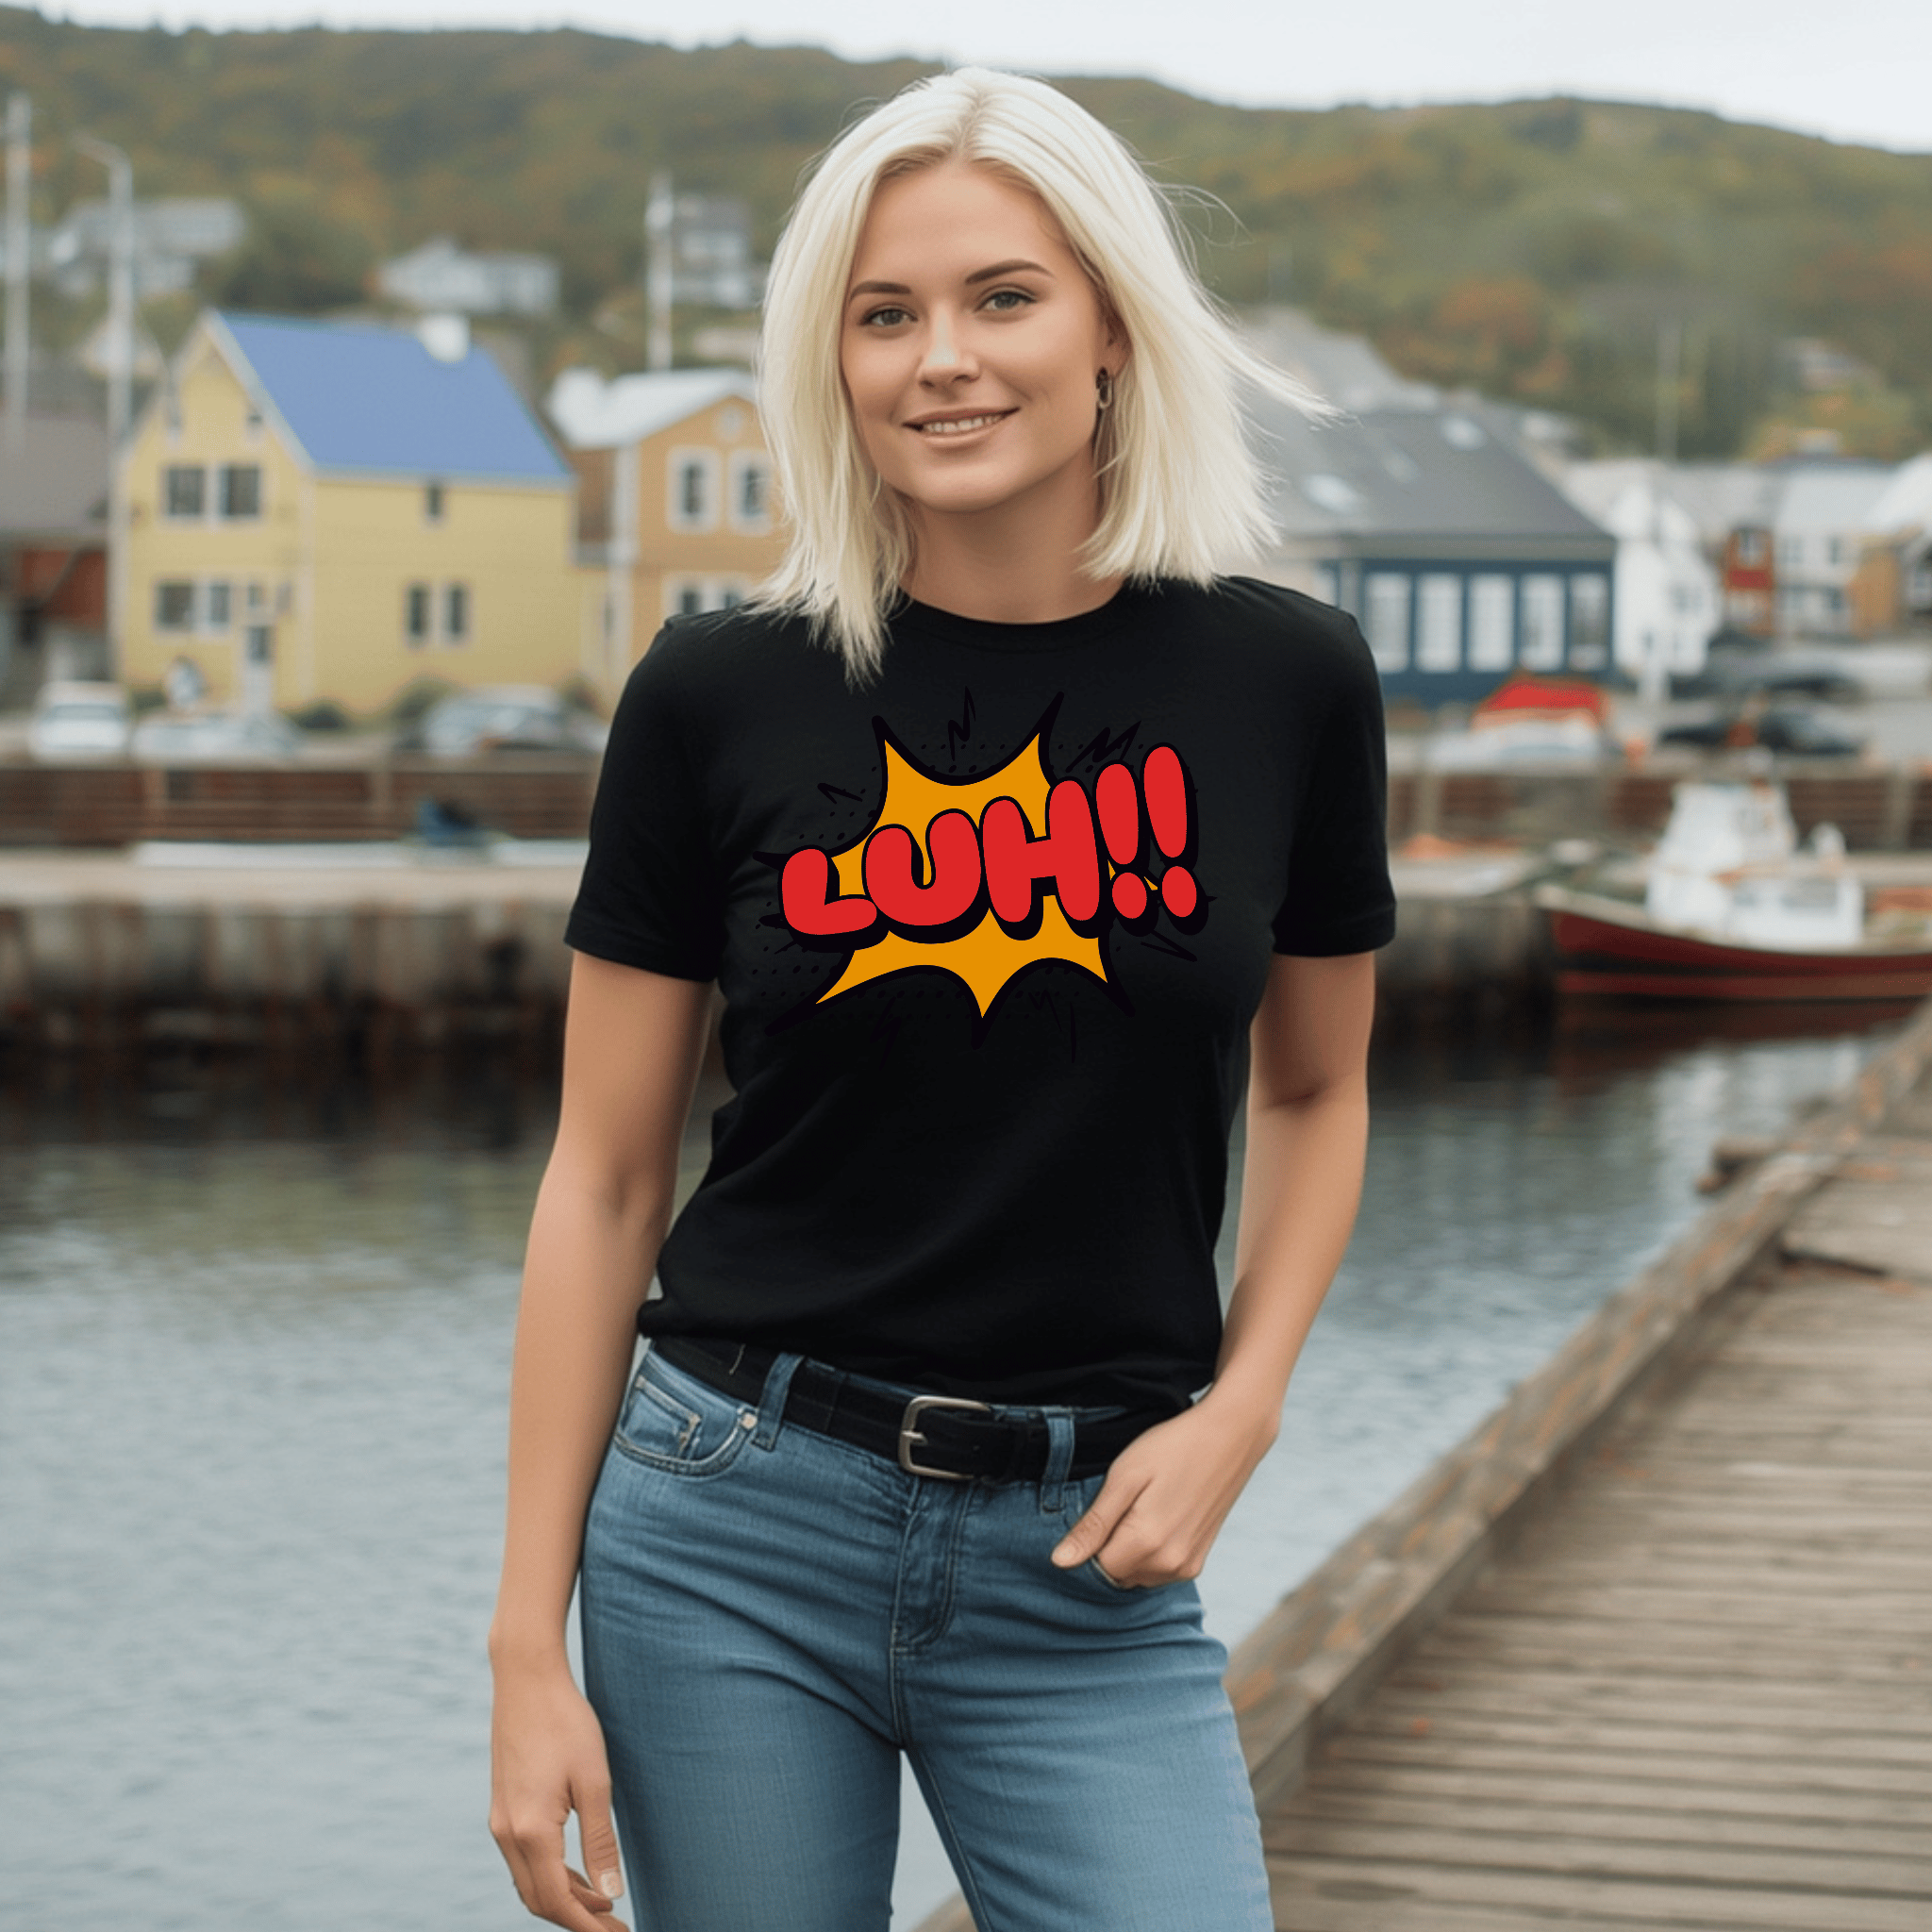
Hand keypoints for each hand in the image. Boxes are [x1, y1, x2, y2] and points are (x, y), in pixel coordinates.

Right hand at [489, 1657, 628, 1930]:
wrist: (526, 1679)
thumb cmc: (566, 1722)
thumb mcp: (594, 1780)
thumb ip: (600, 1841)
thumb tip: (611, 1894)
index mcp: (530, 1830)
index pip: (557, 1900)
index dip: (587, 1926)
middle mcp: (507, 1833)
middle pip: (539, 1900)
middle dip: (577, 1918)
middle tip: (616, 1926)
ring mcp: (500, 1821)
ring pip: (529, 1882)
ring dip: (564, 1898)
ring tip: (604, 1904)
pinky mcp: (502, 1808)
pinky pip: (523, 1860)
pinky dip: (550, 1875)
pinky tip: (578, 1872)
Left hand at [1049, 1389, 1278, 1587]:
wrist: (1229, 1437)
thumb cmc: (1172, 1449)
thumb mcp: (1124, 1478)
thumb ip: (1093, 1525)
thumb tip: (1059, 1562)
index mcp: (1146, 1544)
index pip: (1096, 1567)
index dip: (1091, 1539)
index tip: (1105, 1507)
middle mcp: (1169, 1566)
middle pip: (1117, 1574)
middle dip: (1111, 1546)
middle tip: (1125, 1503)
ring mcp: (1187, 1567)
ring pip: (1137, 1575)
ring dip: (1130, 1551)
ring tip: (1145, 1507)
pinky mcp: (1198, 1562)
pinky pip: (1158, 1572)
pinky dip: (1150, 1552)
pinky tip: (1159, 1516)